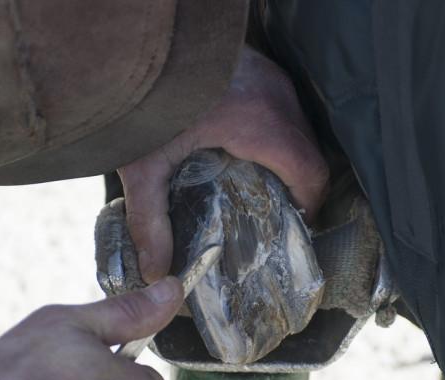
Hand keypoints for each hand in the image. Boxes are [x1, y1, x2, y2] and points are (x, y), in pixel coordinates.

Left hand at [119, 45, 329, 281]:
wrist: (134, 43)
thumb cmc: (144, 98)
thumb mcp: (144, 165)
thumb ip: (150, 220)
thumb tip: (156, 271)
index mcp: (259, 123)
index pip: (310, 172)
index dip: (309, 205)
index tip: (295, 226)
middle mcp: (275, 96)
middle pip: (308, 150)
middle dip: (297, 185)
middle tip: (274, 213)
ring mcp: (269, 76)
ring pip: (298, 127)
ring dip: (285, 158)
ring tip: (258, 185)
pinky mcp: (256, 65)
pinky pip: (282, 106)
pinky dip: (273, 133)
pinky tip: (243, 149)